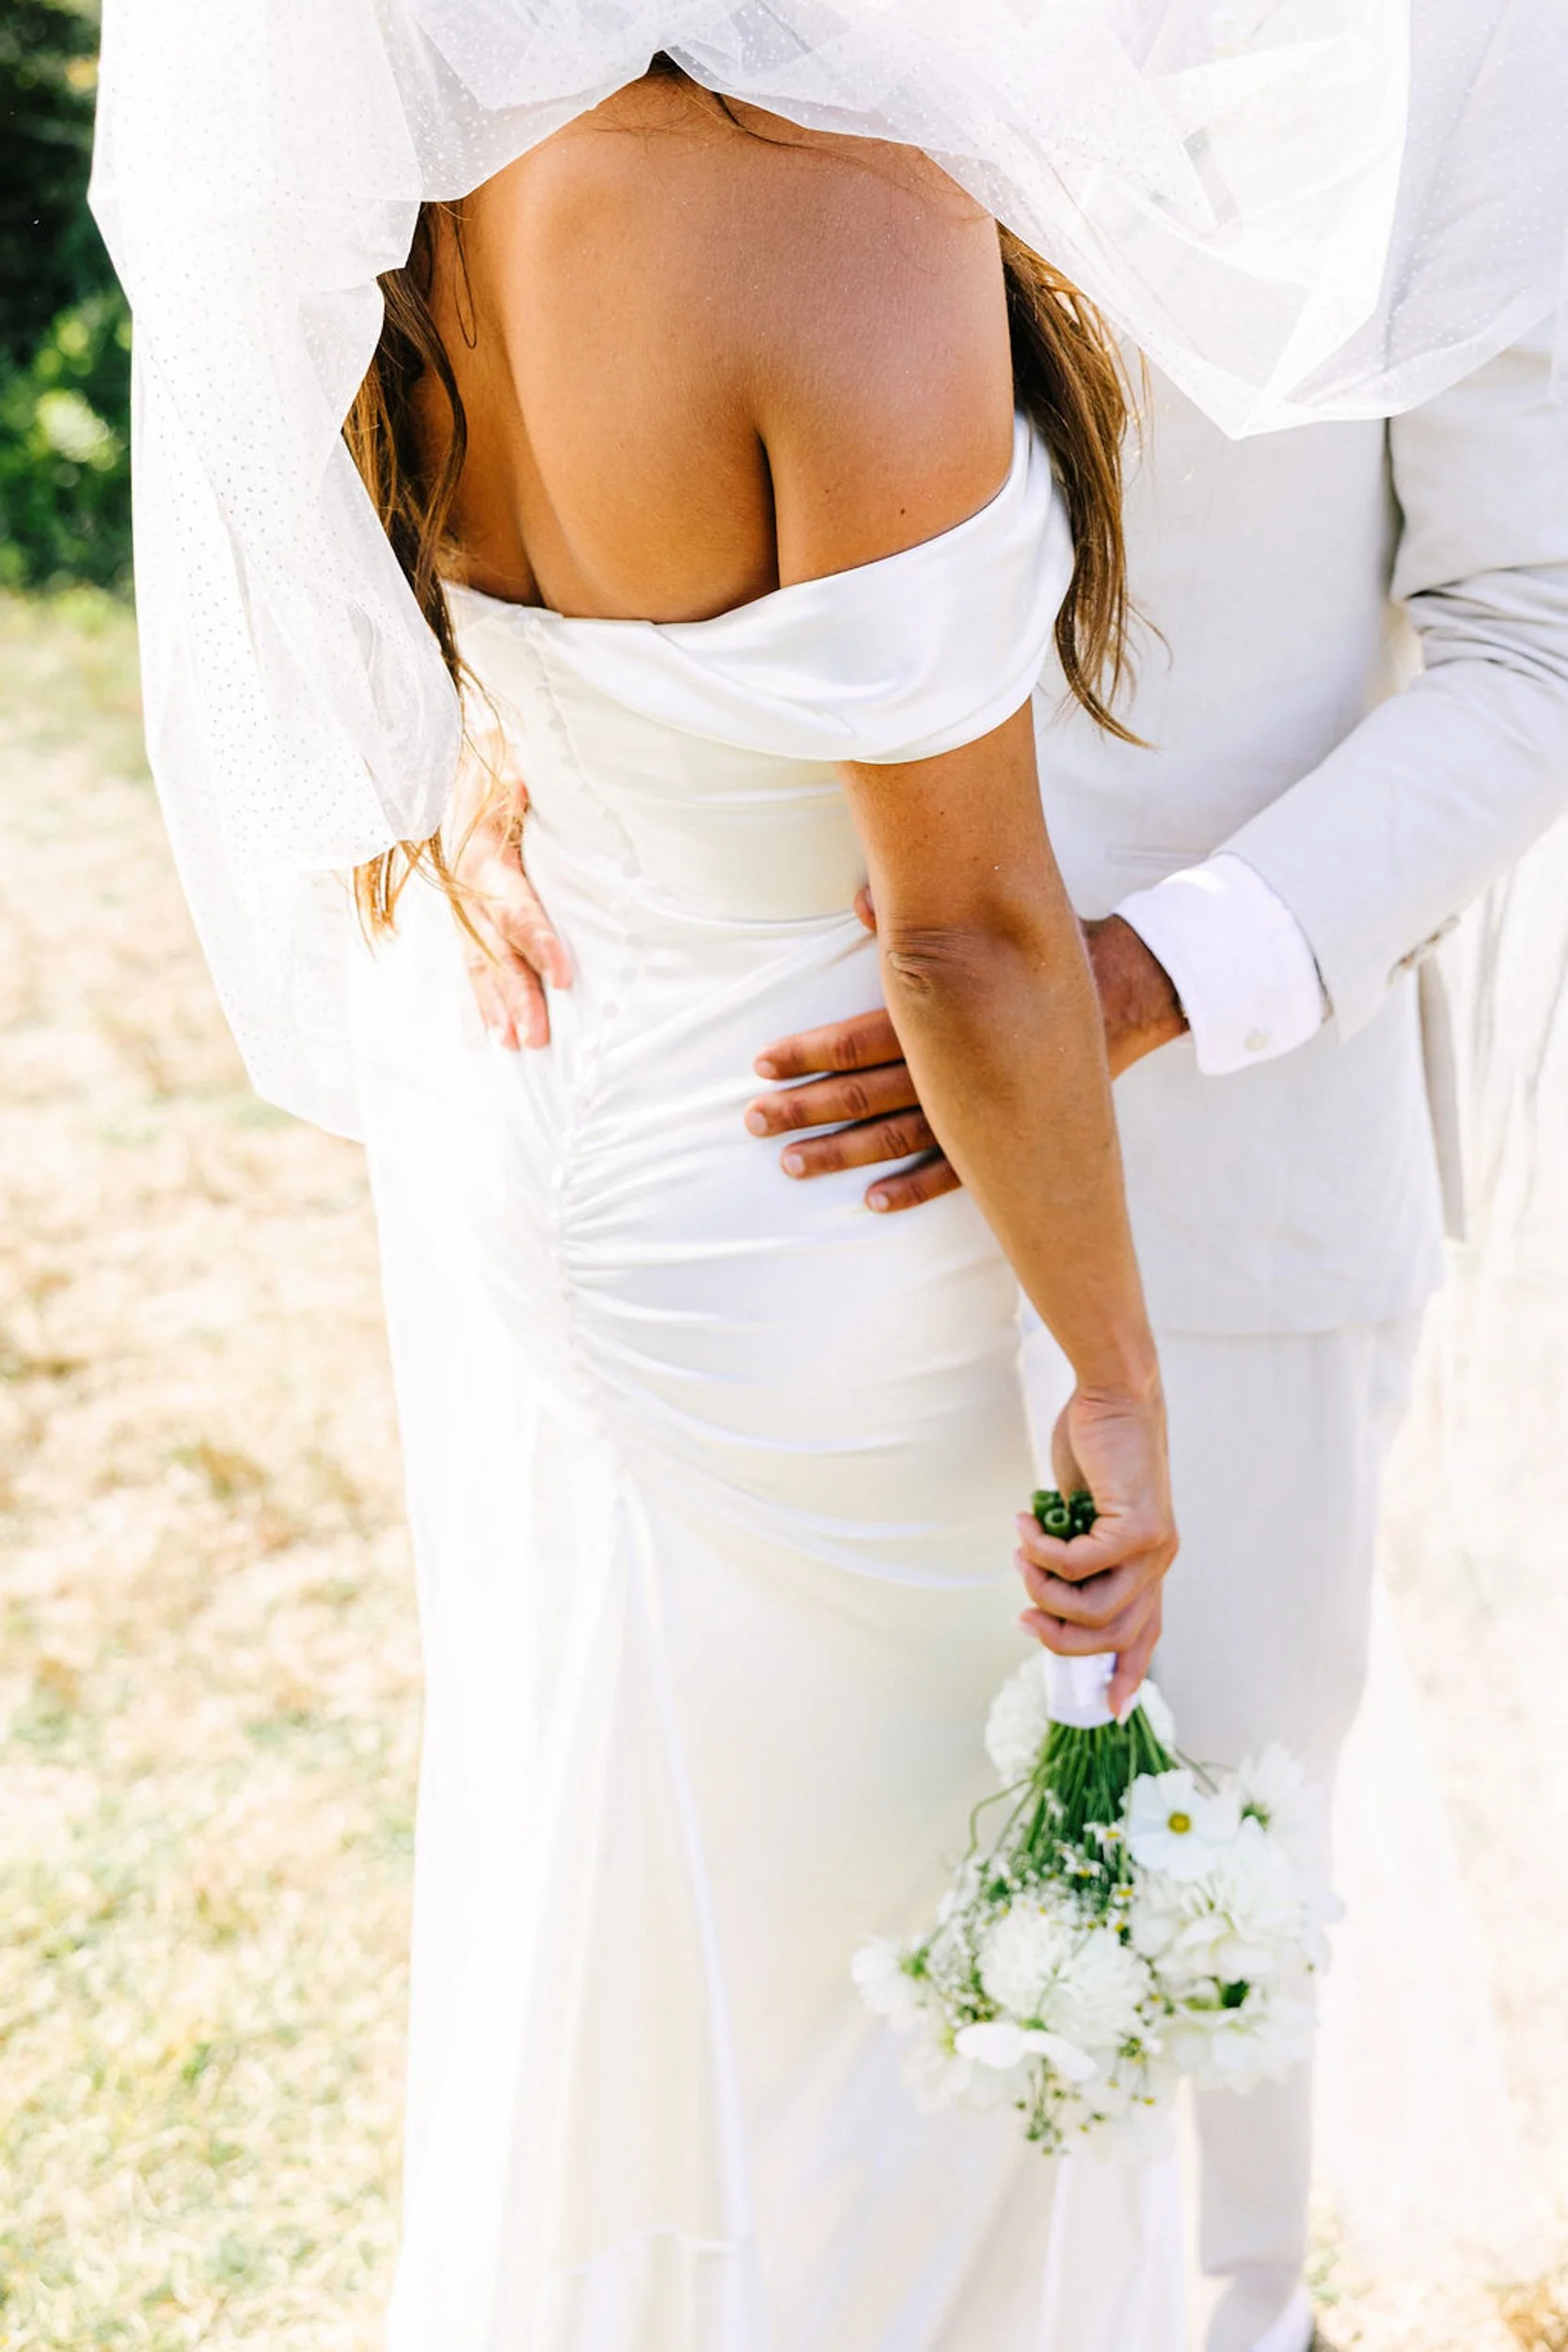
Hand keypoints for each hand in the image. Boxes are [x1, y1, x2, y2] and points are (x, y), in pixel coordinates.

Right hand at [451, 745, 570, 1048]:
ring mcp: (460, 898)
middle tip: (540, 1038)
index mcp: (483, 849)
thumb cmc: (495, 757)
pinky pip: (472, 956)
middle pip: (493, 946)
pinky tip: (500, 1029)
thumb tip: (535, 783)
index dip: (537, 941)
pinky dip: (485, 995)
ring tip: (520, 1044)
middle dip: (517, 994)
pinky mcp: (463, 909)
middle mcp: (465, 881)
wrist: (443, 755)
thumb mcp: (511, 760)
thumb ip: (524, 781)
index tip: (564, 977)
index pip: (512, 904)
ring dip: (499, 1005)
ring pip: (479, 959)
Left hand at [745, 896, 1186, 1210]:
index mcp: (946, 1013)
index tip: (761, 1064)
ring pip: (897, 1138)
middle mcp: (959, 1068)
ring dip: (841, 1155)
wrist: (1127, 988)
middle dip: (805, 1108)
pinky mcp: (1012, 1134)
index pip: (859, 1040)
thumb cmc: (1047, 949)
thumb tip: (860, 897)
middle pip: (865, 1094)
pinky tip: (873, 1201)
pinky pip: (957, 1173)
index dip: (806, 1053)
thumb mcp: (987, 923)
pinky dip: (913, 1187)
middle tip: (754, 1120)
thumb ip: (918, 915)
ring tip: (791, 1165)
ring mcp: (986, 1108)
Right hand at [1012, 1384, 1176, 1715]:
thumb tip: (1045, 1587)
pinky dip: (1041, 1551)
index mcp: (1150, 1563)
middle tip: (1023, 1613)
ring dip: (1044, 1591)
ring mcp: (1154, 1547)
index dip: (1128, 1673)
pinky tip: (1026, 1524)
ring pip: (1092, 1608)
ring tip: (1021, 1557)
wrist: (1115, 1395)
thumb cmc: (1097, 1447)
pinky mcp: (1137, 1527)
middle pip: (1113, 1636)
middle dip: (1059, 1637)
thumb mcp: (1085, 1512)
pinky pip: (1076, 1563)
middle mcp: (1160, 1561)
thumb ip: (1077, 1550)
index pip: (1147, 1633)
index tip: (1111, 1708)